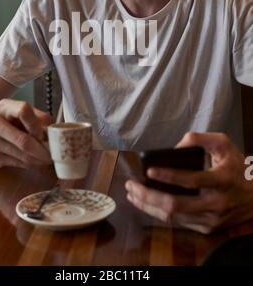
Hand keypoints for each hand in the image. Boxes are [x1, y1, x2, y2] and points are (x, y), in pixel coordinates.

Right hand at [0, 98, 52, 167]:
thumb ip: (38, 118)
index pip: (23, 111)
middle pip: (23, 140)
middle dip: (42, 150)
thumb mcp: (21, 112)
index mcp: (5, 107)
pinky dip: (30, 164)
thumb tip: (53, 131)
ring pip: (22, 155)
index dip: (37, 125)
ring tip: (48, 159)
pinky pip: (17, 163)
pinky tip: (36, 161)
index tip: (44, 134)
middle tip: (54, 154)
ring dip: (39, 159)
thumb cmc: (8, 120)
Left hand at [126, 132, 252, 233]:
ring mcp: (211, 219)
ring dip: (148, 206)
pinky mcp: (207, 228)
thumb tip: (174, 147)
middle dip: (148, 196)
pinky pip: (178, 222)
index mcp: (222, 180)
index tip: (149, 170)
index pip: (191, 180)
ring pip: (173, 217)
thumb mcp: (224, 144)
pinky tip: (146, 203)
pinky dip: (158, 213)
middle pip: (175, 204)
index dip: (168, 176)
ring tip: (132, 193)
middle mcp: (216, 203)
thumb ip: (200, 139)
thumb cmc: (236, 166)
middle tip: (131, 185)